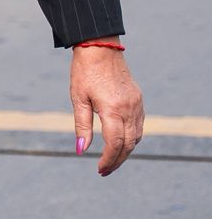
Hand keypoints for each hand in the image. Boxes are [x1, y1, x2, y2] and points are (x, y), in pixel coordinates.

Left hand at [70, 43, 144, 175]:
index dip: (108, 160)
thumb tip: (80, 151)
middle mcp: (129, 108)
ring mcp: (136, 104)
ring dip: (125, 151)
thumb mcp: (78, 98)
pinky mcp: (138, 99)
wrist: (100, 47)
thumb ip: (82, 126)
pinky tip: (120, 142)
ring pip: (136, 137)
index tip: (99, 169)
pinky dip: (131, 138)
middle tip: (104, 171)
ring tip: (111, 160)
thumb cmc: (85, 72)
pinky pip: (139, 125)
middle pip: (128, 144)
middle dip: (117, 160)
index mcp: (113, 109)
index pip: (115, 144)